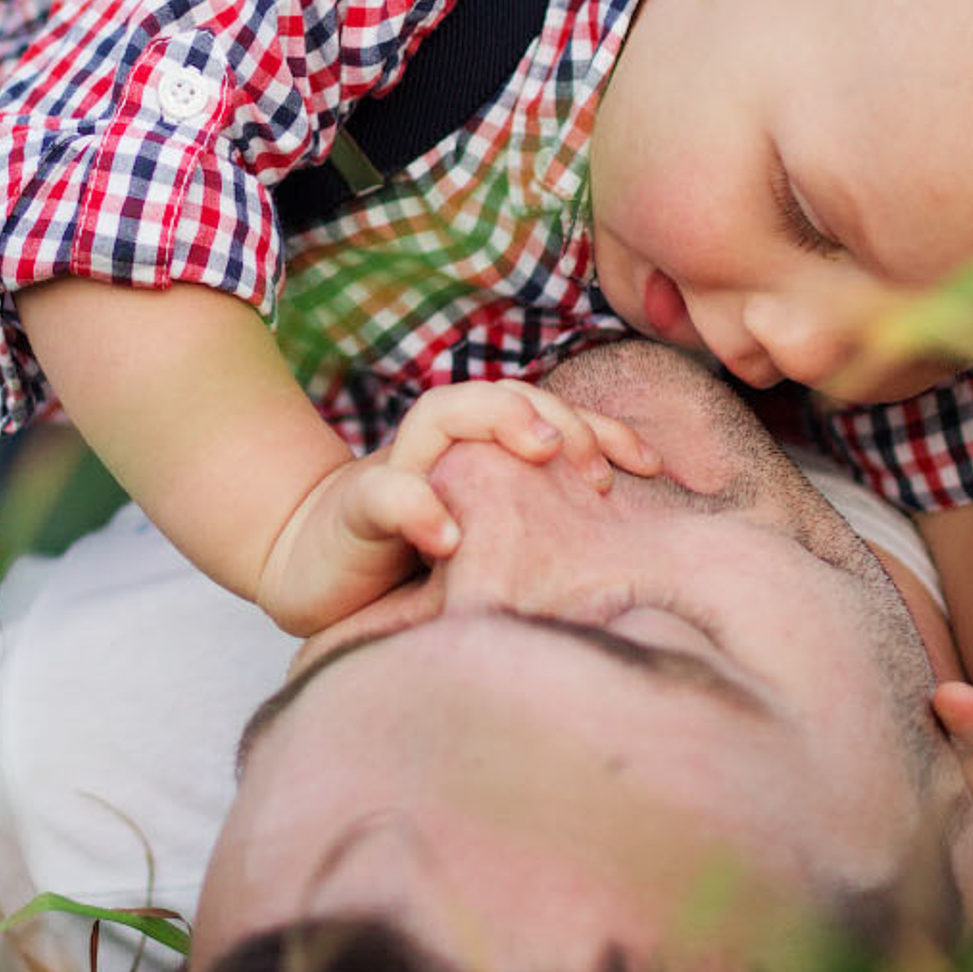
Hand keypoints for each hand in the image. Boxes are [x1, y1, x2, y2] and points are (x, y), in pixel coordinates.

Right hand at [253, 379, 660, 635]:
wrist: (319, 575)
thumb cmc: (423, 565)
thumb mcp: (497, 545)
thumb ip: (546, 529)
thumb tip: (639, 546)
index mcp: (482, 451)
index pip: (550, 415)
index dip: (603, 431)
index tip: (653, 466)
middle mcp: (443, 447)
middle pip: (504, 396)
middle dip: (560, 418)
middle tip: (598, 471)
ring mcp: (398, 471)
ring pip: (443, 414)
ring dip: (498, 423)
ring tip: (541, 454)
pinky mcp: (356, 509)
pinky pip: (386, 495)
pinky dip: (419, 507)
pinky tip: (450, 538)